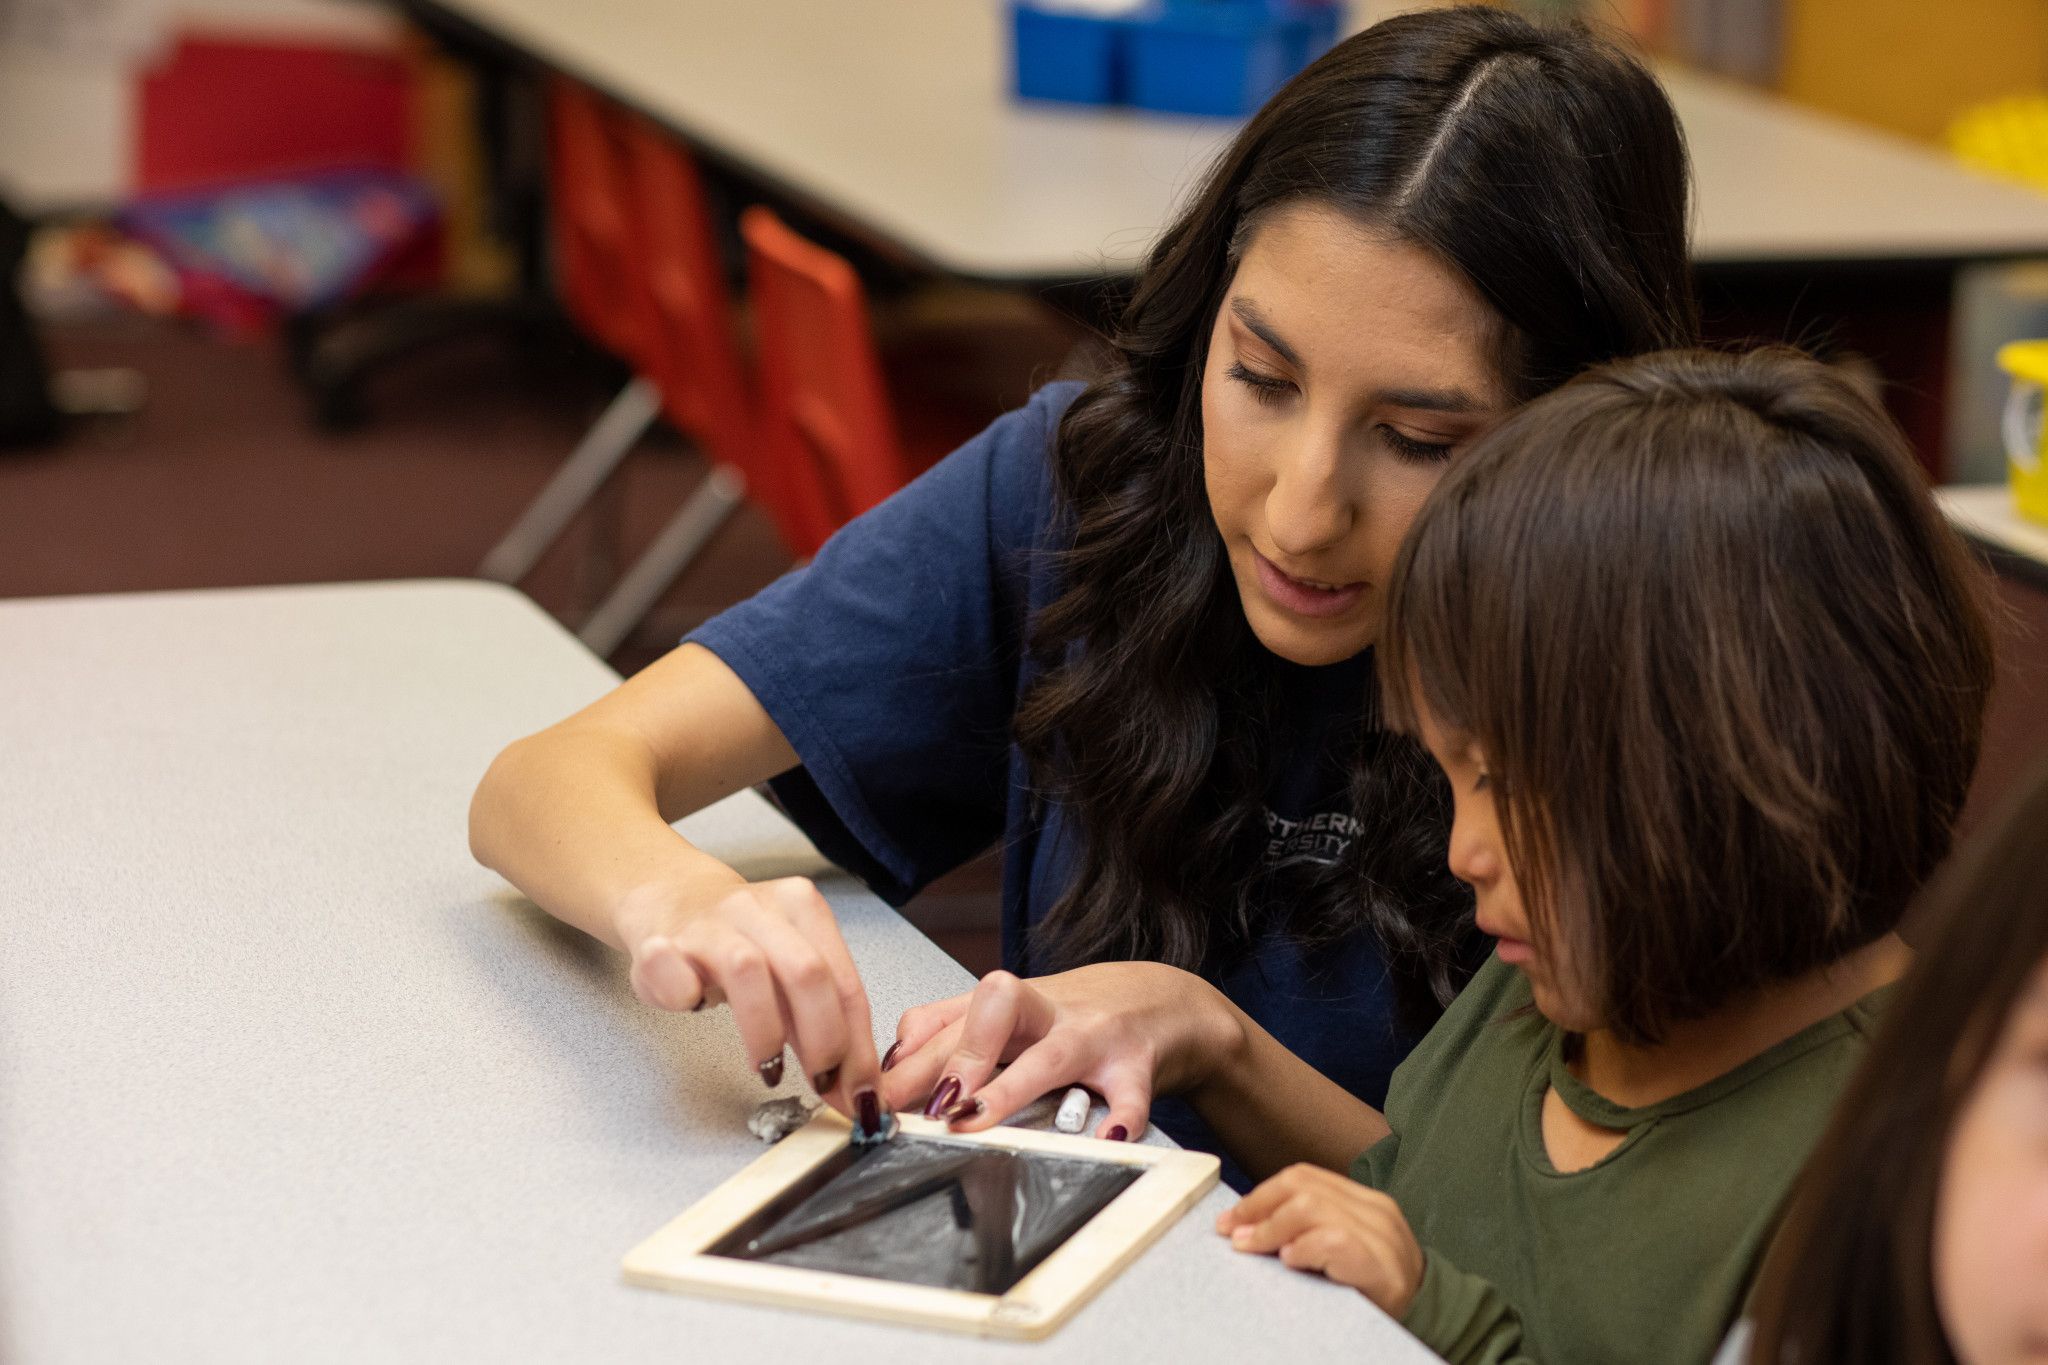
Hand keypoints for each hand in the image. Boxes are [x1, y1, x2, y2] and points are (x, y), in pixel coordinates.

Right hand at [618, 874, 879, 1119]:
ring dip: (763, 1032)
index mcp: (803, 909)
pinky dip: (683, 994)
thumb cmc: (741, 944)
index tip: (858, 1091)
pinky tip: (693, 1008)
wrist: (671, 899)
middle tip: (819, 1082)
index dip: (856, 1045)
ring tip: (766, 1067)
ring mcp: (708, 922)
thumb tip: (854, 1089)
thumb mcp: (789, 973)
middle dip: (823, 1040)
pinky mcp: (659, 941)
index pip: (845, 982)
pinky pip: (672, 969)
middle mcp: (758, 907)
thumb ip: (822, 1021)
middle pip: (807, 973)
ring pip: (748, 969)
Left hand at [876, 963, 1241, 1140]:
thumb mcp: (1011, 1017)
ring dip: (1010, 1087)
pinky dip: (1120, 1118)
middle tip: (911, 1108)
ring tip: (972, 1120)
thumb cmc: (1075, 1015)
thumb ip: (951, 1032)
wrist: (1164, 1001)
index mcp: (1008, 1005)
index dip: (905, 1059)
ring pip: (1051, 1053)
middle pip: (992, 1013)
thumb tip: (889, 1066)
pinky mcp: (1137, 1066)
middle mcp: (1046, 1013)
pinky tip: (1103, 1140)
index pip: (945, 1020)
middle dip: (950, 1059)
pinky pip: (1130, 1094)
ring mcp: (1092, 1037)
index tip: (873, 1100)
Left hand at [1216, 1164, 1424, 1316]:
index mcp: (1364, 1201)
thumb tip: (1247, 1229)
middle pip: (1303, 1186)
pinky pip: (1334, 1241)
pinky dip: (1304, 1248)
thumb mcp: (1341, 1249)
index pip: (1304, 1177)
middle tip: (1232, 1234)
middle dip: (1259, 1207)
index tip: (1230, 1219)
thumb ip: (1307, 1231)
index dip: (1260, 1195)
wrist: (1430, 1319)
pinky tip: (1290, 1261)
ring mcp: (1382, 1236)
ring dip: (1273, 1228)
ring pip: (1312, 1207)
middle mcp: (1375, 1210)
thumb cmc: (1375, 1287)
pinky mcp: (1383, 1266)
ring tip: (1254, 1248)